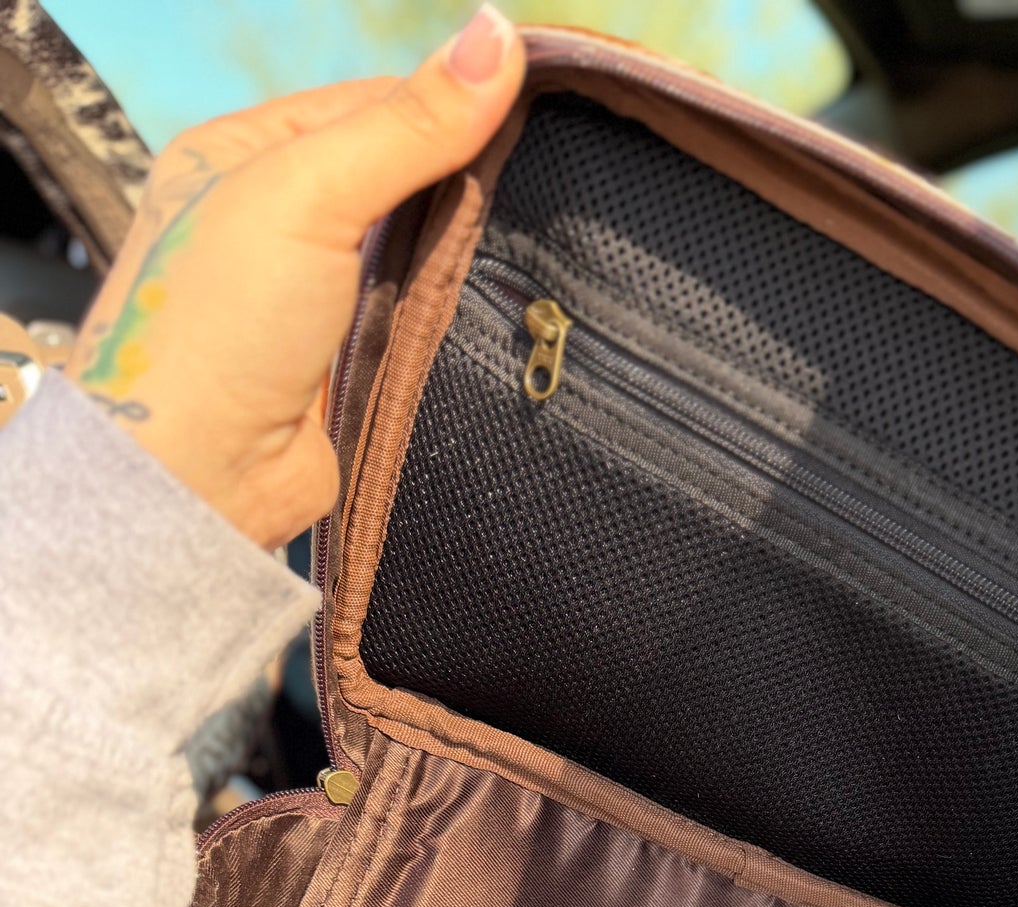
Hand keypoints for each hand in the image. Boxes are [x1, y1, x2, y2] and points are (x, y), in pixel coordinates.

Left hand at [64, 5, 524, 551]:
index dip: (446, 104)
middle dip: (464, 184)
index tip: (529, 108)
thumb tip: (502, 35)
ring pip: (415, 255)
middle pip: (397, 179)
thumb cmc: (221, 325)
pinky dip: (456, 318)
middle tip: (543, 184)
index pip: (368, 104)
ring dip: (467, 258)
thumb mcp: (309, 192)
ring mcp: (313, 301)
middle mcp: (273, 224)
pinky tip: (502, 309)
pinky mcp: (348, 369)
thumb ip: (407, 124)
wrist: (201, 479)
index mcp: (241, 157)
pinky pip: (420, 325)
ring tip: (536, 248)